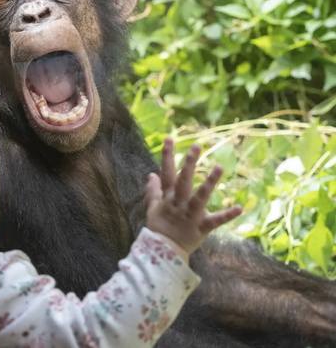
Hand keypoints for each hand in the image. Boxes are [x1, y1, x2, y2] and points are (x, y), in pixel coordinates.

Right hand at [146, 138, 242, 255]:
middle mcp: (178, 203)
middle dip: (189, 163)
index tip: (170, 139)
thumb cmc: (160, 227)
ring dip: (209, 182)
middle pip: (183, 180)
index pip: (166, 172)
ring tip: (219, 167)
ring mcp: (190, 215)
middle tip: (196, 146)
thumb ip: (153, 190)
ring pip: (199, 196)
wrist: (164, 251)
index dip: (168, 156)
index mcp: (168, 197)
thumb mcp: (153, 207)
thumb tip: (151, 174)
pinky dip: (226, 215)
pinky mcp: (201, 227)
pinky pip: (215, 221)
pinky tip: (238, 208)